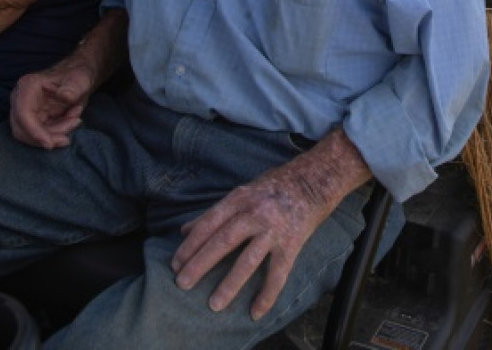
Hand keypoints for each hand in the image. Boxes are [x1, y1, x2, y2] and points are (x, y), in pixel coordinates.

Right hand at [9, 62, 95, 148]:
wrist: (78, 78)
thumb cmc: (77, 75)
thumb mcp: (80, 79)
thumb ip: (74, 87)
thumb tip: (65, 96)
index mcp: (28, 86)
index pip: (23, 114)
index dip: (34, 132)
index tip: (50, 145)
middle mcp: (20, 99)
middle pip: (22, 130)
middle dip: (46, 136)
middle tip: (69, 134)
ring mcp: (24, 110)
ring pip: (31, 136)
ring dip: (55, 134)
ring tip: (75, 120)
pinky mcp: (32, 120)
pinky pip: (39, 135)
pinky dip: (56, 133)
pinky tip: (70, 120)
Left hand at [169, 129, 370, 319]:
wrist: (317, 179)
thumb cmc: (277, 184)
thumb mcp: (244, 191)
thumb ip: (215, 212)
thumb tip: (185, 230)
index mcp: (240, 198)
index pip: (208, 224)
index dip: (190, 245)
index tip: (175, 264)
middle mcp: (255, 213)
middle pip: (222, 241)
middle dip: (200, 264)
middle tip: (182, 284)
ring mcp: (274, 229)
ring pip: (247, 260)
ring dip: (229, 284)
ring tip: (214, 304)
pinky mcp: (292, 243)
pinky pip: (277, 273)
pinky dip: (267, 295)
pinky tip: (255, 312)